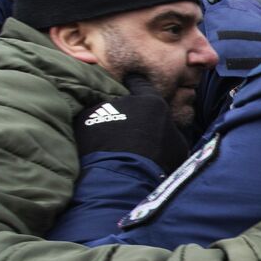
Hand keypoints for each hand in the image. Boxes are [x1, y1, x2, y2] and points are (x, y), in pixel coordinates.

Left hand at [73, 75, 189, 172]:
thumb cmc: (158, 163)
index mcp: (151, 102)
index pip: (141, 84)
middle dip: (122, 109)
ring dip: (106, 122)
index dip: (137, 88)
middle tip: (125, 129)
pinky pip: (88, 125)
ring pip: (103, 112)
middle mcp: (124, 100)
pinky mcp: (83, 123)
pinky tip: (96, 148)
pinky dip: (91, 133)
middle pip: (121, 99)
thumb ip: (171, 131)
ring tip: (109, 142)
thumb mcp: (178, 147)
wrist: (124, 176)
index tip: (136, 97)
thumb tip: (169, 130)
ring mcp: (101, 109)